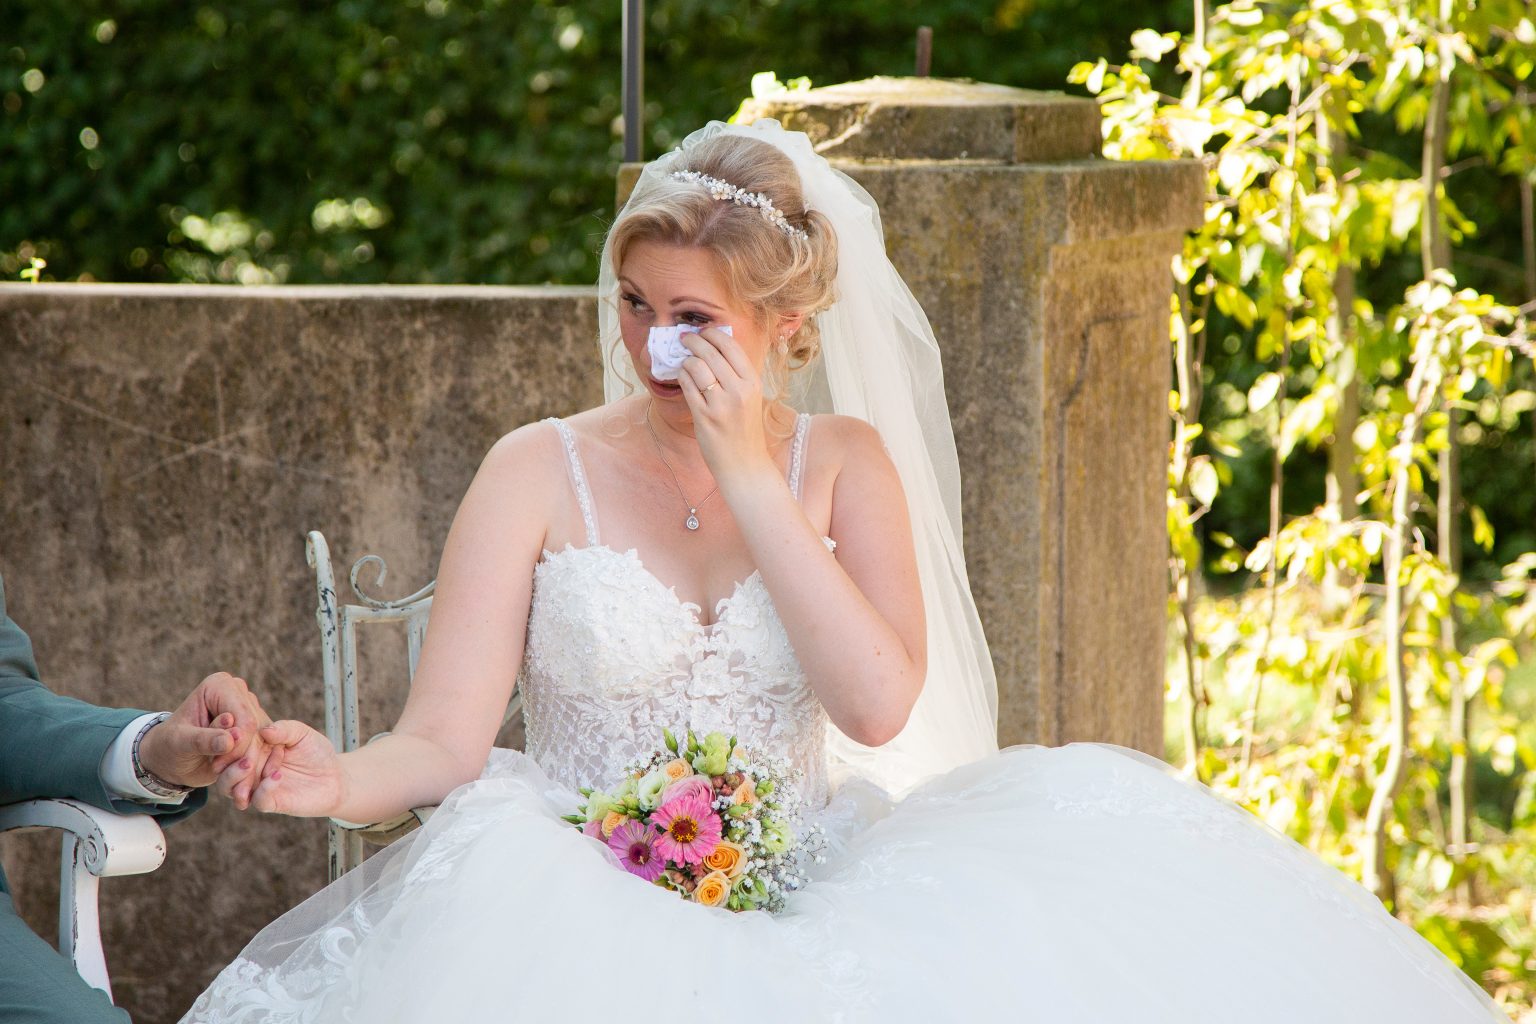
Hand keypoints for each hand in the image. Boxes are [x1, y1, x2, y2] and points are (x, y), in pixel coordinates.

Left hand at [138, 671, 271, 789]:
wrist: (171, 758)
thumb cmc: (170, 746)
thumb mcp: (180, 744)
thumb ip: (204, 740)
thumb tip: (231, 740)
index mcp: (220, 686)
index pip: (245, 718)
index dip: (237, 746)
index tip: (217, 766)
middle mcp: (239, 692)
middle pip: (258, 729)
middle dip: (242, 756)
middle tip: (220, 773)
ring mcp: (250, 709)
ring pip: (265, 741)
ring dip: (249, 764)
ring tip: (228, 778)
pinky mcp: (256, 727)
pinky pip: (266, 748)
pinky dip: (254, 766)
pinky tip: (238, 777)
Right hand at [235, 720, 345, 816]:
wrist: (336, 776)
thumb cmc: (316, 751)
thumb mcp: (301, 733)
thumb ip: (284, 729)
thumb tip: (264, 730)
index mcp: (252, 748)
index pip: (233, 744)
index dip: (230, 738)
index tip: (231, 730)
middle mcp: (249, 769)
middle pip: (222, 766)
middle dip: (225, 758)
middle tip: (233, 746)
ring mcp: (257, 787)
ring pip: (229, 787)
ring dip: (234, 775)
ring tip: (247, 763)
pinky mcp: (271, 803)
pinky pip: (258, 800)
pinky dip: (263, 788)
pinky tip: (277, 775)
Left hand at [676, 327, 773, 483]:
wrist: (744, 465)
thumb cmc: (746, 430)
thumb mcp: (750, 398)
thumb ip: (737, 375)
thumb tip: (715, 347)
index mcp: (753, 382)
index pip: (731, 346)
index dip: (713, 334)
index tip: (703, 331)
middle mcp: (739, 390)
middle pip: (710, 352)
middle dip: (694, 340)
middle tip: (685, 338)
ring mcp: (720, 404)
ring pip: (696, 366)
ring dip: (686, 360)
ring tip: (685, 362)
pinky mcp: (704, 416)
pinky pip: (687, 386)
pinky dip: (682, 376)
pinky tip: (682, 377)